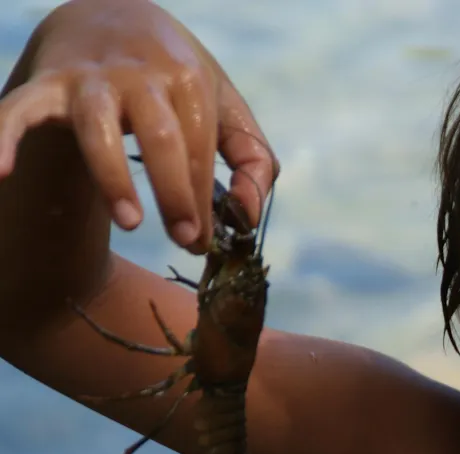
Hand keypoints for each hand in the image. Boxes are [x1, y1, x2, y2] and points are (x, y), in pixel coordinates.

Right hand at [0, 0, 278, 252]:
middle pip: (162, 138)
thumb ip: (251, 160)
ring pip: (99, 128)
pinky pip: (18, 110)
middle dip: (176, 192)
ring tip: (129, 222)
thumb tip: (249, 215)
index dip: (205, 199)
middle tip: (186, 240)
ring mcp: (90, 79)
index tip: (204, 242)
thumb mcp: (225, 108)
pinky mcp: (46, 85)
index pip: (199, 150)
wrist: (111, 14)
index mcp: (189, 80)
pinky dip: (3, 134)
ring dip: (113, 177)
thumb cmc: (179, 80)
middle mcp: (140, 75)